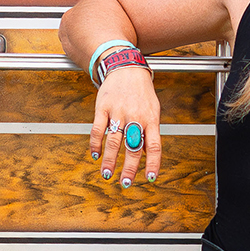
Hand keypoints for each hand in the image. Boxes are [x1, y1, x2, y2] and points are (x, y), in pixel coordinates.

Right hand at [89, 65, 161, 187]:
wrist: (126, 67)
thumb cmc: (141, 91)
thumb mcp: (153, 110)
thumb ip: (149, 131)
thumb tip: (145, 154)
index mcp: (151, 119)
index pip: (154, 145)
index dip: (153, 163)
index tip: (151, 178)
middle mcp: (135, 117)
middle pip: (133, 147)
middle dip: (129, 167)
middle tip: (125, 183)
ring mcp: (118, 112)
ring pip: (113, 141)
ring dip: (110, 160)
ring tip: (107, 174)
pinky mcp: (103, 108)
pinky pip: (98, 129)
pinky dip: (95, 144)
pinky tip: (95, 154)